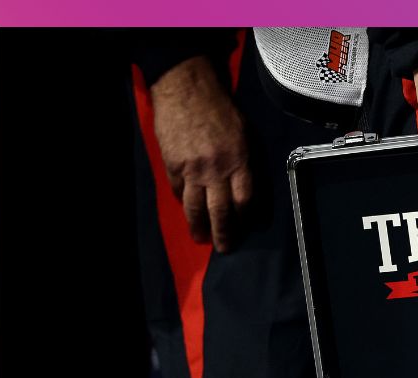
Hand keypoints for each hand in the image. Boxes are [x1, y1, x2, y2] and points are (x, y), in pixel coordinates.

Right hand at [150, 56, 251, 252]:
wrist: (186, 89)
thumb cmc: (220, 109)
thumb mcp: (244, 134)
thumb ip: (244, 163)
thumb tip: (243, 188)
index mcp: (239, 161)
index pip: (244, 200)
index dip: (244, 218)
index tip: (244, 227)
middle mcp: (216, 170)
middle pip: (221, 211)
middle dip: (223, 233)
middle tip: (223, 248)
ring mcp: (192, 169)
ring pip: (195, 207)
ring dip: (199, 226)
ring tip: (201, 238)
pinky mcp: (173, 165)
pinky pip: (178, 191)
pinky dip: (182, 202)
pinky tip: (186, 210)